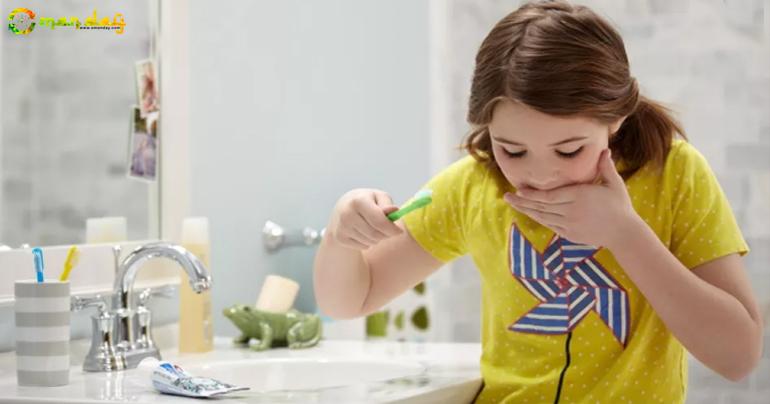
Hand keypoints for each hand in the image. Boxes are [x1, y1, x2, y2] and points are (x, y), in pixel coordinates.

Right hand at [327, 189, 403, 249]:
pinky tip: (364, 232)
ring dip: (378, 238)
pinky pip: (363, 246)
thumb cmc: (367, 201)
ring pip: (370, 242)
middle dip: (386, 234)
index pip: (379, 221)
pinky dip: (368, 242)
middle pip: (375, 234)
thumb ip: (387, 204)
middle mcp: (347, 214)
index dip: (392, 229)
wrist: (343, 207)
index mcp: (358, 201)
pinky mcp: (339, 238)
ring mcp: (342, 227)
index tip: (399, 231)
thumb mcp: (378, 197)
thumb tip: (394, 211)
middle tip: (389, 230)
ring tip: (374, 228)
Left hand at [504, 149, 639, 246]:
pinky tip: (529, 213)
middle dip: (522, 201)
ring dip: (526, 210)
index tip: (519, 189)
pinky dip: (538, 219)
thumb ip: (605, 167)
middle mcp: (571, 212)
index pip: (549, 196)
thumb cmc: (620, 206)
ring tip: (512, 203)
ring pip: (543, 217)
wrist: (624, 233)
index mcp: (580, 196)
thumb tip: (604, 149)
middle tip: (506, 196)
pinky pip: (549, 225)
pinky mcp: (569, 235)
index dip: (532, 194)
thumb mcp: (614, 184)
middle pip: (541, 207)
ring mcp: (569, 225)